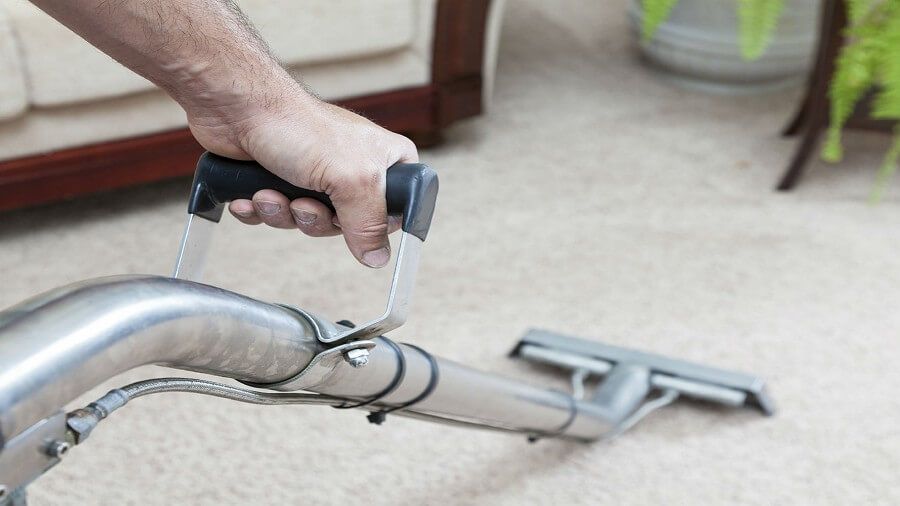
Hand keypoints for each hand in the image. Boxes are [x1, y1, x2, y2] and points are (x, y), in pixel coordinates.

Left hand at [186, 86, 418, 267]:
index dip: (373, 224)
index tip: (351, 221)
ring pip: (307, 222)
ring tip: (270, 193)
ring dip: (283, 214)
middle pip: (345, 224)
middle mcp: (351, 168)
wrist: (237, 107)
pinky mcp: (279, 180)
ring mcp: (314, 174)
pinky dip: (260, 211)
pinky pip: (275, 216)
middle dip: (315, 219)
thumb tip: (378, 257)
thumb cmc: (297, 125)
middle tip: (303, 203)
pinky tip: (251, 196)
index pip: (396, 210)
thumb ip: (369, 222)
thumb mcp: (351, 179)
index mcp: (383, 161)